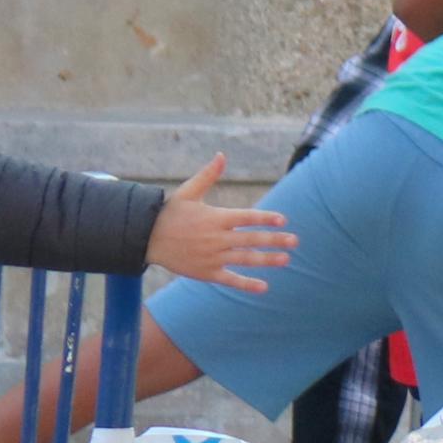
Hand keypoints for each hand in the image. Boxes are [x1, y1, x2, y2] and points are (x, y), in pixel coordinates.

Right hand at [144, 153, 294, 291]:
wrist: (147, 238)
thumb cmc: (170, 213)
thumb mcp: (188, 192)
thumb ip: (208, 175)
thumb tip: (221, 155)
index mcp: (215, 218)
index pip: (246, 218)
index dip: (265, 218)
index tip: (283, 219)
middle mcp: (216, 238)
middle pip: (251, 239)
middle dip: (274, 240)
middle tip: (295, 241)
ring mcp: (212, 257)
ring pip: (245, 259)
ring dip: (266, 260)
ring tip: (286, 259)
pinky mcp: (207, 272)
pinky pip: (230, 279)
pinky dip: (246, 284)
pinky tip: (264, 287)